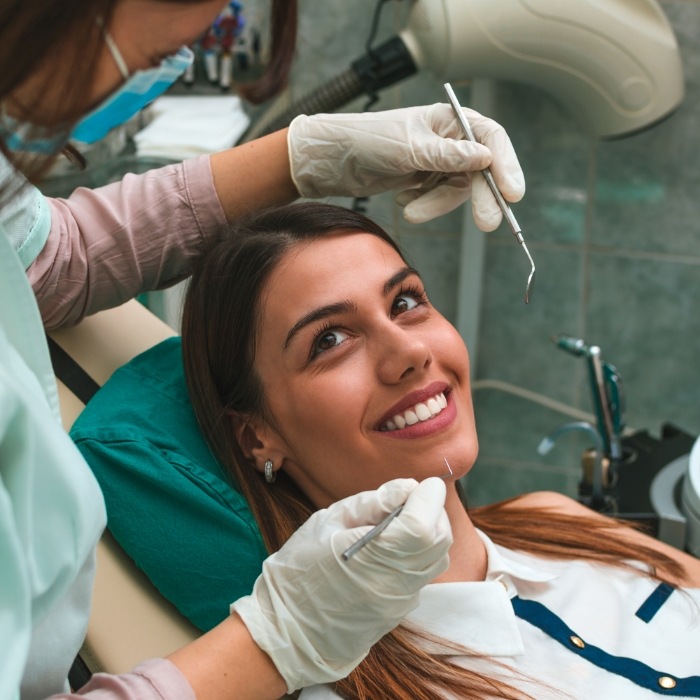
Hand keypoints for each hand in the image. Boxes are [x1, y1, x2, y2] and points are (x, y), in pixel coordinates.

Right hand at [231, 477, 450, 691]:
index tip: (422, 484)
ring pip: (437, 558)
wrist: (288, 628)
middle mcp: (395, 584)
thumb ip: (371, 503)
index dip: (428, 498)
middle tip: (410, 498)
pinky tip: (392, 547)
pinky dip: (419, 553)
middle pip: (439, 540)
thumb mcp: (328, 521)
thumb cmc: (299, 569)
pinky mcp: (400, 611)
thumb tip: (408, 487)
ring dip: (429, 532)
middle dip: (432, 511)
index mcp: (372, 558)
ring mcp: (400, 602)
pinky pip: (423, 574)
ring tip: (400, 521)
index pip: (422, 524)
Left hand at [287, 103, 524, 229]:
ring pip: (457, 191)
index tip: (513, 194)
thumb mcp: (410, 149)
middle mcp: (449, 139)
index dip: (506, 165)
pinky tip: (402, 199)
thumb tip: (486, 158)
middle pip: (481, 170)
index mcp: (450, 119)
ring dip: (436, 205)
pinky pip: (437, 199)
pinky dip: (423, 205)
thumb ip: (448, 156)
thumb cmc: (369, 141)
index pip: (490, 138)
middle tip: (488, 224)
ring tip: (409, 212)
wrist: (334, 160)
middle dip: (482, 197)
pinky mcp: (425, 181)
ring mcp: (438, 161)